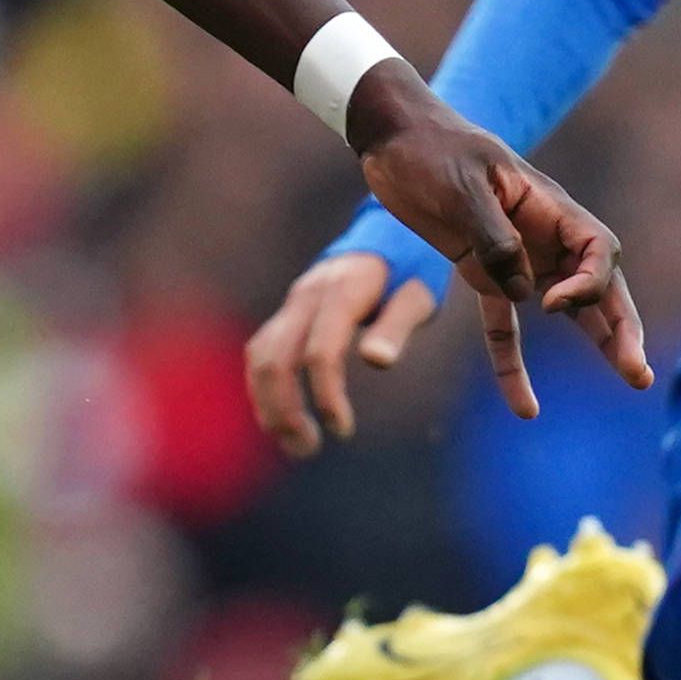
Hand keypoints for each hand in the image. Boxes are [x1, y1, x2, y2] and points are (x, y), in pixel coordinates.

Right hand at [244, 250, 432, 451]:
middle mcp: (308, 295)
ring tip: (297, 444)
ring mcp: (293, 303)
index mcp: (343, 291)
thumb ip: (396, 326)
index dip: (326, 395)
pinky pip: (263, 352)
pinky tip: (283, 418)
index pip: (320, 352)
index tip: (343, 430)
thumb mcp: (419, 295)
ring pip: (261, 357)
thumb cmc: (413, 267)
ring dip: (268, 404)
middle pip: (275, 358)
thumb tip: (377, 362)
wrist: (389, 231)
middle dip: (284, 409)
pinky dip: (265, 388)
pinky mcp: (289, 313)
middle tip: (308, 449)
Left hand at [292, 77, 653, 443]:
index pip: (597, 250)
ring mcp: (517, 257)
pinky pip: (504, 326)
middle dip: (622, 328)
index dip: (589, 284)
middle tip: (639, 373)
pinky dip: (512, 364)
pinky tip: (524, 407)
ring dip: (597, 343)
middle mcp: (542, 235)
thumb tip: (524, 294)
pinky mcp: (483, 275)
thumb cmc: (431, 151)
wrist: (394, 138)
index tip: (553, 305)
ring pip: (567, 309)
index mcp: (547, 206)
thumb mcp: (462, 187)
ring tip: (630, 378)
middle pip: (598, 285)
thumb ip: (494, 238)